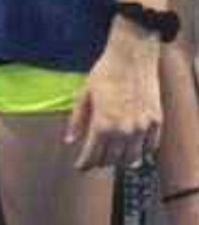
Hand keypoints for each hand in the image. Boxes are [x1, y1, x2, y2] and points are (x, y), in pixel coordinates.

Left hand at [65, 23, 161, 169]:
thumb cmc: (105, 73)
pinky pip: (150, 147)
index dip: (85, 164)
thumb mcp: (83, 95)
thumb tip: (70, 140)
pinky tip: (133, 150)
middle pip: (112, 160)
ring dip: (120, 161)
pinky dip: (141, 152)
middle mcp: (124, 130)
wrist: (131, 58)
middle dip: (100, 162)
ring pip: (132, 158)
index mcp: (103, 125)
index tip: (80, 166)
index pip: (93, 155)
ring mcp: (142, 128)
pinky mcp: (156, 122)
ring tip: (111, 157)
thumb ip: (76, 121)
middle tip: (94, 159)